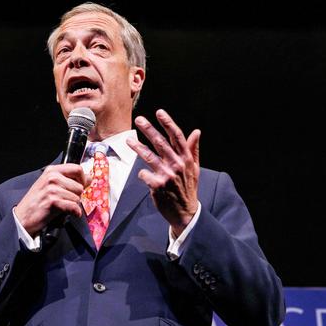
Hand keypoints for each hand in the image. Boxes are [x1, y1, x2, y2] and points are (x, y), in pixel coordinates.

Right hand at [15, 164, 90, 236]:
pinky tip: (68, 213)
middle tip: (65, 201)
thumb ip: (67, 179)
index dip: (83, 179)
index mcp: (52, 170)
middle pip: (79, 185)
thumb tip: (89, 178)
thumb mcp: (50, 185)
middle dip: (76, 196)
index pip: (77, 169)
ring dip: (72, 205)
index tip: (81, 186)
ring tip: (61, 207)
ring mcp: (52, 189)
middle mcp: (52, 177)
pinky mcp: (53, 201)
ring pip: (77, 197)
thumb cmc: (37, 202)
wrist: (23, 217)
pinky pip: (73, 206)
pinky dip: (74, 212)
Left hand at [126, 109, 200, 235]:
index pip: (177, 137)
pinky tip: (143, 175)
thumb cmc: (188, 188)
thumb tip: (196, 131)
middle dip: (148, 129)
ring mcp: (167, 175)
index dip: (168, 123)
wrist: (185, 212)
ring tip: (128, 141)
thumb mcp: (195, 168)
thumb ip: (193, 149)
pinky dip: (142, 174)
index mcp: (186, 159)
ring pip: (149, 156)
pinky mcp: (157, 185)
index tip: (159, 112)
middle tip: (139, 119)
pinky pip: (144, 174)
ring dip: (137, 147)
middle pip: (160, 142)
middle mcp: (177, 165)